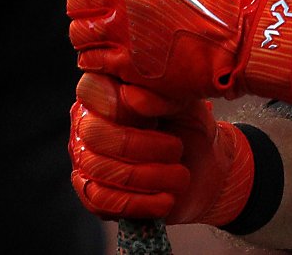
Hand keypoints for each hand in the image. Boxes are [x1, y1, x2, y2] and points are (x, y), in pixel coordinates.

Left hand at [67, 0, 291, 102]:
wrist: (239, 40)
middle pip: (76, 0)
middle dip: (85, 5)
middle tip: (101, 11)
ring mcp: (123, 33)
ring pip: (79, 32)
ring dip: (89, 33)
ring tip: (107, 36)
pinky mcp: (128, 65)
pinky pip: (92, 60)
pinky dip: (97, 59)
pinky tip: (112, 56)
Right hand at [68, 73, 252, 226]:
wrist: (206, 171)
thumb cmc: (189, 128)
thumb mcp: (185, 103)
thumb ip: (160, 93)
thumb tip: (132, 95)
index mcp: (105, 88)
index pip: (93, 90)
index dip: (123, 106)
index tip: (157, 119)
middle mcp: (87, 121)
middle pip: (95, 133)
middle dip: (140, 146)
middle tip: (176, 149)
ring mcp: (86, 159)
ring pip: (101, 169)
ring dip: (148, 176)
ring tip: (180, 176)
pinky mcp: (93, 194)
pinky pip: (101, 201)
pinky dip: (138, 202)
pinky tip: (165, 200)